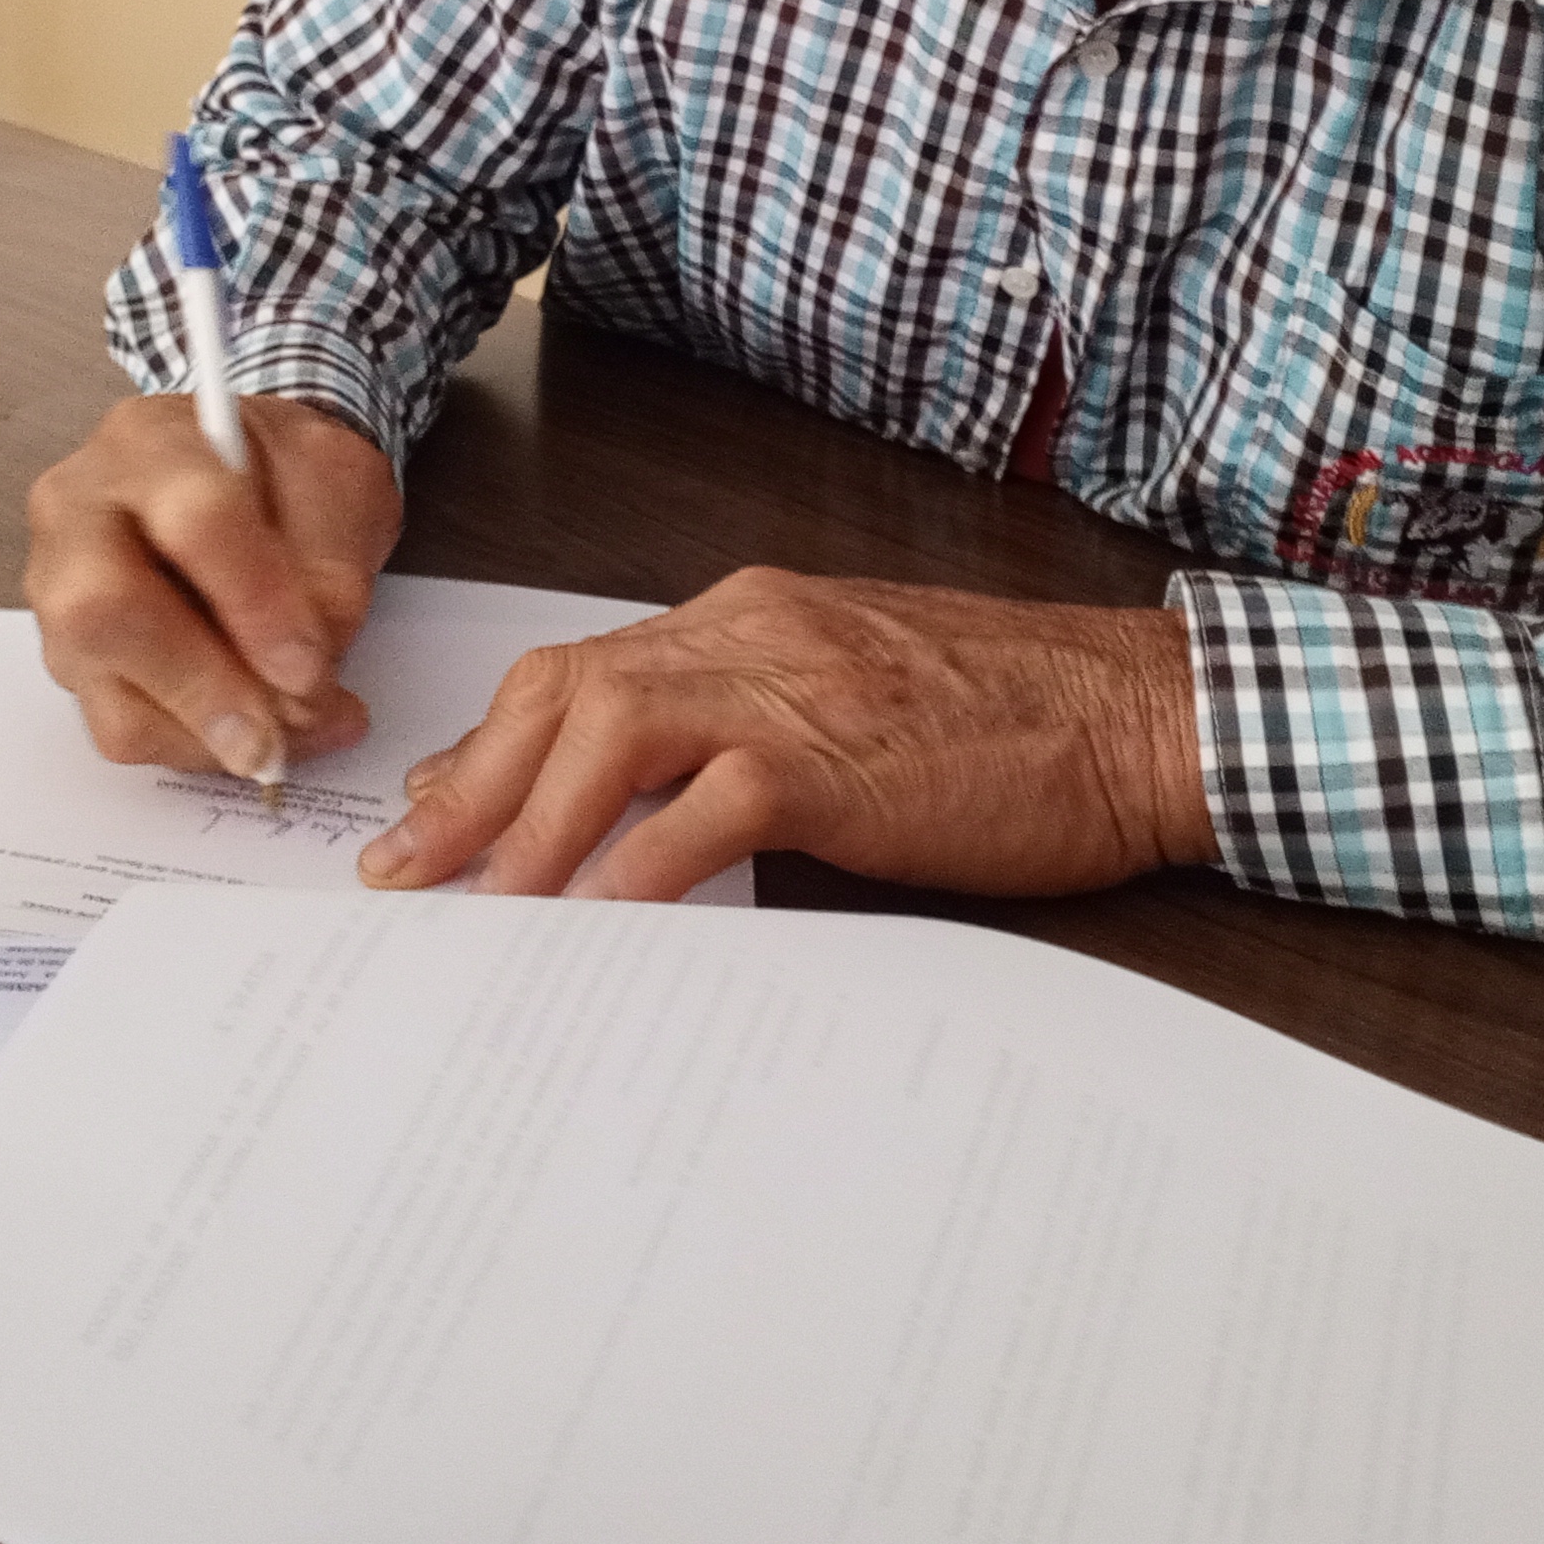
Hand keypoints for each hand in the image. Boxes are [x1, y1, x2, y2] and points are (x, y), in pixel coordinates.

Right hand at [23, 391, 399, 780]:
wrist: (254, 475)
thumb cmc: (288, 475)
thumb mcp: (341, 487)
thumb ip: (331, 573)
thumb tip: (300, 681)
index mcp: (154, 442)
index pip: (194, 521)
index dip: (255, 605)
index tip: (308, 667)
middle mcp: (81, 508)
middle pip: (104, 608)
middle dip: (203, 687)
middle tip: (275, 738)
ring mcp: (58, 585)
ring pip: (103, 684)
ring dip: (203, 732)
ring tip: (287, 738)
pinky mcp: (69, 653)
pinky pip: (116, 724)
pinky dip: (193, 745)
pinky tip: (250, 731)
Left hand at [356, 566, 1215, 903]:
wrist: (1137, 712)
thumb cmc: (1014, 721)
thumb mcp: (852, 706)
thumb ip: (746, 736)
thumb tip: (642, 820)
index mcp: (748, 616)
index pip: (581, 671)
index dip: (493, 747)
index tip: (430, 819)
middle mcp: (750, 632)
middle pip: (564, 690)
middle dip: (471, 786)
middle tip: (405, 879)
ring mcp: (793, 688)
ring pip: (611, 730)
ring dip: (527, 826)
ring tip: (477, 916)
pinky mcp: (841, 759)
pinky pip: (708, 804)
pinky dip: (638, 863)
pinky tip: (595, 927)